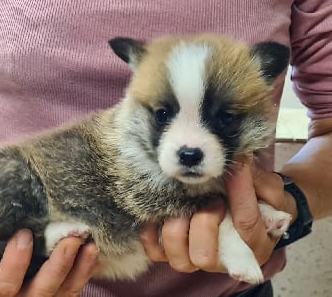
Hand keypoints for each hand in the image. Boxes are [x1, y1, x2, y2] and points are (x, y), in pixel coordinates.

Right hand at [0, 229, 100, 296]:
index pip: (4, 283)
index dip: (15, 262)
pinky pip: (76, 287)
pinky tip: (96, 254)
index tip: (24, 234)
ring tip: (91, 246)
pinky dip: (88, 271)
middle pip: (41, 290)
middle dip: (58, 266)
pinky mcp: (60, 290)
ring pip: (64, 292)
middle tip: (71, 239)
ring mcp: (42, 295)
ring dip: (80, 270)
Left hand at [140, 158, 297, 272]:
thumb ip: (260, 181)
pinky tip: (161, 212)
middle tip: (212, 198)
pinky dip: (152, 233)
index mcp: (254, 247)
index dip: (240, 193)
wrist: (247, 208)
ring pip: (179, 258)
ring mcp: (195, 259)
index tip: (237, 168)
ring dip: (178, 228)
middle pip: (204, 256)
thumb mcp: (270, 190)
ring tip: (186, 205)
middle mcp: (222, 260)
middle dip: (204, 222)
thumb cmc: (260, 200)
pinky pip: (154, 252)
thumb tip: (238, 160)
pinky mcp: (173, 253)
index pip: (245, 224)